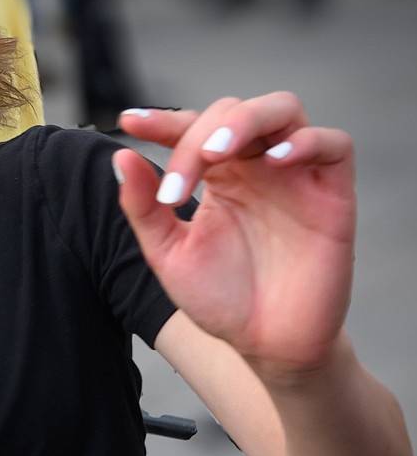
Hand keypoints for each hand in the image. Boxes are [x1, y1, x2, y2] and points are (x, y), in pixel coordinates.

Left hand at [114, 94, 355, 375]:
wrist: (267, 345)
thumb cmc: (222, 300)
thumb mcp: (170, 255)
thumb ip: (144, 209)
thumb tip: (121, 156)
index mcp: (218, 176)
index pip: (191, 129)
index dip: (162, 121)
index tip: (129, 122)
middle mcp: (256, 166)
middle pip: (233, 111)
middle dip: (199, 135)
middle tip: (178, 181)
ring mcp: (295, 175)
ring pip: (282, 110)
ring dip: (247, 119)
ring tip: (217, 151)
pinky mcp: (332, 193)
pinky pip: (334, 145)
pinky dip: (307, 142)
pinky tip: (275, 161)